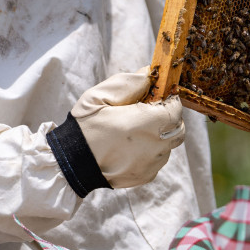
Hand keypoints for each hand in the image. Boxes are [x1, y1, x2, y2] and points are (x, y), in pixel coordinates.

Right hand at [71, 71, 184, 189]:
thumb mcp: (101, 95)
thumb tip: (149, 73)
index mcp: (146, 123)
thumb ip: (129, 82)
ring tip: (134, 130)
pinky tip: (130, 145)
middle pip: (178, 127)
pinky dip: (151, 150)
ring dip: (160, 134)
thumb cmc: (85, 126)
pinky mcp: (146, 175)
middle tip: (147, 112)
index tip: (155, 97)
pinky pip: (158, 158)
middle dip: (168, 117)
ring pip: (169, 144)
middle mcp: (154, 146)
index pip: (175, 108)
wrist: (72, 162)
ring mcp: (152, 163)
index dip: (168, 100)